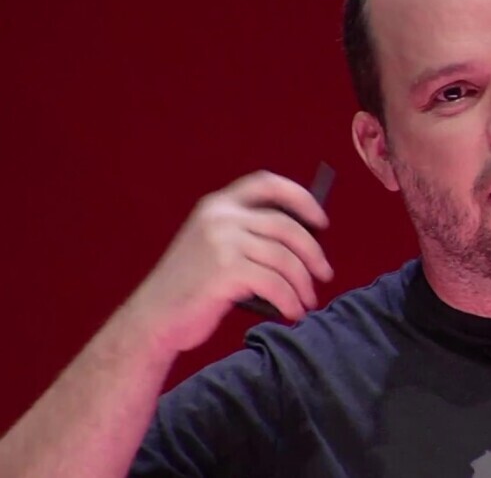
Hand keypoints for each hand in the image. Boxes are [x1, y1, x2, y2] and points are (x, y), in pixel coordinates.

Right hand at [118, 170, 333, 355]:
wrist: (152, 319)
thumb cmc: (191, 288)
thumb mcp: (215, 248)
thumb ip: (250, 237)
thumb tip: (308, 243)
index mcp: (217, 205)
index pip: (268, 183)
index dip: (301, 198)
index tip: (321, 221)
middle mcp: (220, 216)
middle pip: (287, 226)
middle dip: (313, 252)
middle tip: (325, 274)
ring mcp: (221, 241)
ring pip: (285, 258)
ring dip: (303, 284)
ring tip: (307, 302)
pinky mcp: (225, 270)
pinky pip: (275, 283)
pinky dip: (290, 300)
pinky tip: (293, 312)